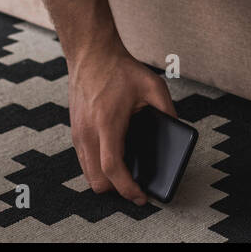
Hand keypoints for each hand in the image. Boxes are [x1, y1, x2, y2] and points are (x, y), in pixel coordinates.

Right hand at [67, 39, 177, 204]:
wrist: (91, 53)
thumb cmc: (120, 69)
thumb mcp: (153, 85)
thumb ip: (167, 110)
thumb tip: (176, 132)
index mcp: (108, 123)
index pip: (113, 169)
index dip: (127, 189)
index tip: (141, 197)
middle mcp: (88, 132)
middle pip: (97, 181)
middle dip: (117, 190)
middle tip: (136, 187)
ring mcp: (78, 132)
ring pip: (87, 174)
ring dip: (105, 180)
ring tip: (126, 177)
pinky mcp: (74, 130)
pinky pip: (84, 161)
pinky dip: (97, 167)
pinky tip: (113, 160)